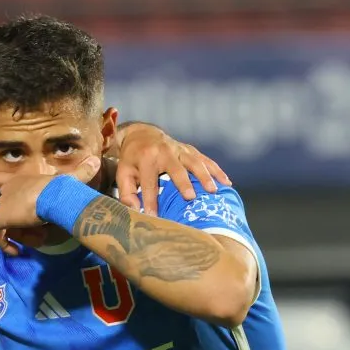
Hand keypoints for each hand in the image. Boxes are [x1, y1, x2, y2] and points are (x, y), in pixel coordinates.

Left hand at [0, 156, 100, 255]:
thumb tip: (97, 162)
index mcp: (20, 179)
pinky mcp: (0, 217)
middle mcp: (8, 189)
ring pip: (6, 225)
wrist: (56, 195)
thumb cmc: (64, 187)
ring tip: (36, 238)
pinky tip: (16, 251)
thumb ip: (82, 173)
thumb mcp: (71, 180)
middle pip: (6, 210)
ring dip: (20, 234)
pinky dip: (6, 245)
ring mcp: (2, 203)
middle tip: (37, 230)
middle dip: (18, 224)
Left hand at [114, 124, 230, 216]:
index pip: (149, 183)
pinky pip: (205, 159)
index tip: (154, 216)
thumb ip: (126, 193)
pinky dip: (216, 170)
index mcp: (145, 158)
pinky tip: (226, 182)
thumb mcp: (123, 174)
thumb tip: (136, 210)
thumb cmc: (132, 160)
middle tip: (190, 197)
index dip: (151, 200)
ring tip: (213, 191)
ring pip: (194, 162)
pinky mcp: (190, 149)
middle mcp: (164, 151)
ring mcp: (179, 149)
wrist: (142, 134)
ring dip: (205, 176)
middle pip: (175, 168)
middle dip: (183, 182)